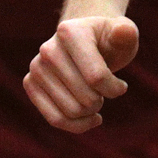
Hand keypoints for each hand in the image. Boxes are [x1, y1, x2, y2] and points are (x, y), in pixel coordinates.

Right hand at [25, 16, 137, 132]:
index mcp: (69, 32)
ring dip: (91, 112)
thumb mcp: (124, 36)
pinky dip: (77, 125)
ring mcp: (36, 67)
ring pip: (71, 112)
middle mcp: (48, 49)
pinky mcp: (30, 84)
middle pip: (85, 98)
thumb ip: (126, 34)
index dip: (115, 89)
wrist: (87, 43)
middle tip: (105, 92)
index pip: (96, 77)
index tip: (122, 86)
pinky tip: (91, 119)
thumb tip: (123, 31)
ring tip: (96, 99)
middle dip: (101, 101)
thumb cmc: (109, 42)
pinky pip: (55, 119)